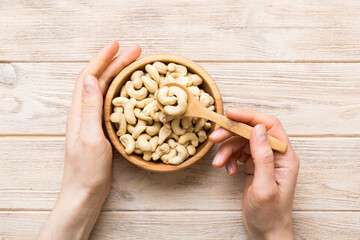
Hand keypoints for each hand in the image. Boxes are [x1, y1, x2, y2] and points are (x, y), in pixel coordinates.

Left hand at [38, 41, 140, 239]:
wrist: (85, 192)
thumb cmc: (87, 170)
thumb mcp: (90, 137)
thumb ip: (90, 108)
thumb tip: (89, 77)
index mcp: (79, 112)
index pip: (89, 76)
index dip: (102, 58)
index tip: (118, 45)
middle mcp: (84, 112)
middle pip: (99, 80)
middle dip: (116, 63)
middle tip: (136, 51)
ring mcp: (92, 120)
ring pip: (105, 90)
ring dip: (119, 75)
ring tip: (135, 65)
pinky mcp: (101, 129)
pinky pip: (110, 103)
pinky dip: (121, 91)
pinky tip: (131, 91)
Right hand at [209, 109, 298, 239]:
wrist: (266, 231)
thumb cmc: (270, 214)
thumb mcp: (265, 187)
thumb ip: (263, 156)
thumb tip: (257, 128)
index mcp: (285, 156)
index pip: (269, 125)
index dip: (250, 116)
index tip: (230, 114)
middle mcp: (275, 154)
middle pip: (252, 131)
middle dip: (232, 133)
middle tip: (214, 138)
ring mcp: (264, 159)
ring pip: (242, 142)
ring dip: (227, 150)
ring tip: (218, 164)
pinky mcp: (254, 165)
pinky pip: (238, 153)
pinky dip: (229, 158)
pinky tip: (227, 170)